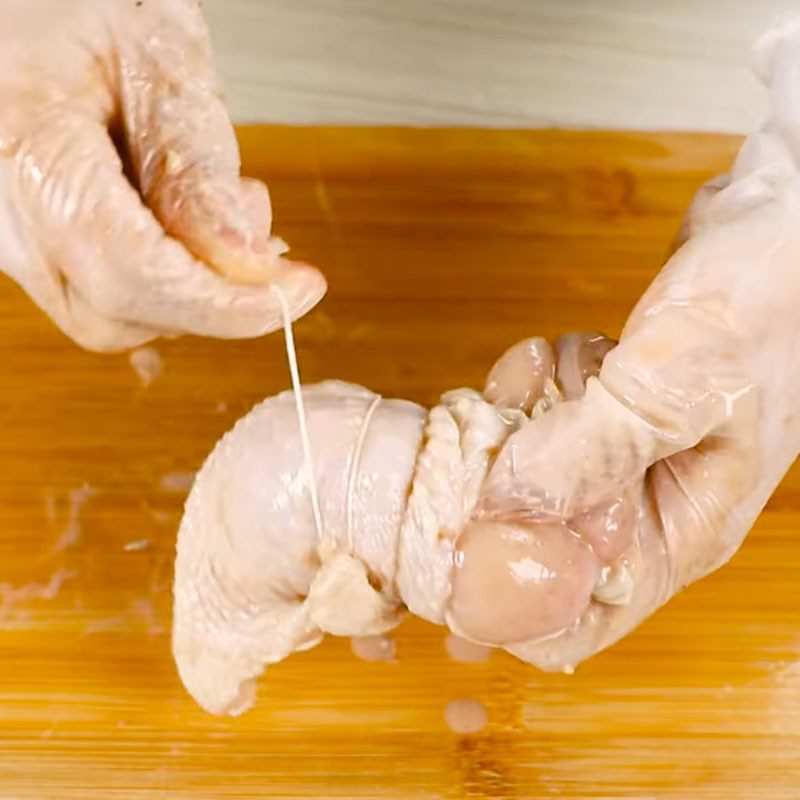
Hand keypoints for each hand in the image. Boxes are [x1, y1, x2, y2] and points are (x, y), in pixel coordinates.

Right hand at [0, 0, 324, 350]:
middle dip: (209, 296)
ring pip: (111, 315)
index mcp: (29, 153)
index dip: (220, 303)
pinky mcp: (33, 246)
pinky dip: (165, 286)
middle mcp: (4, 215)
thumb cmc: (74, 4)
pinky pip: (99, 299)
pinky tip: (196, 245)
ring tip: (220, 206)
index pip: (131, 273)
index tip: (293, 295)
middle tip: (265, 245)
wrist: (19, 5)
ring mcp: (11, 237)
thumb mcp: (156, 60)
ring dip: (192, 286)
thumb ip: (195, 166)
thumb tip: (246, 264)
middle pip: (117, 312)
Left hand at [447, 19, 799, 669]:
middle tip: (518, 429)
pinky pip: (529, 420)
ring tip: (574, 370)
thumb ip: (593, 450)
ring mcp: (614, 458)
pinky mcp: (596, 414)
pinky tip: (564, 356)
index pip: (578, 624)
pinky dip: (530, 385)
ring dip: (524, 419)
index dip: (507, 609)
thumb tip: (506, 509)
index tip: (454, 551)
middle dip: (508, 486)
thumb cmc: (764, 302)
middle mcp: (642, 508)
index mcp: (677, 532)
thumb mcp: (679, 382)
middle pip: (531, 544)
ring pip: (520, 475)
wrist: (779, 225)